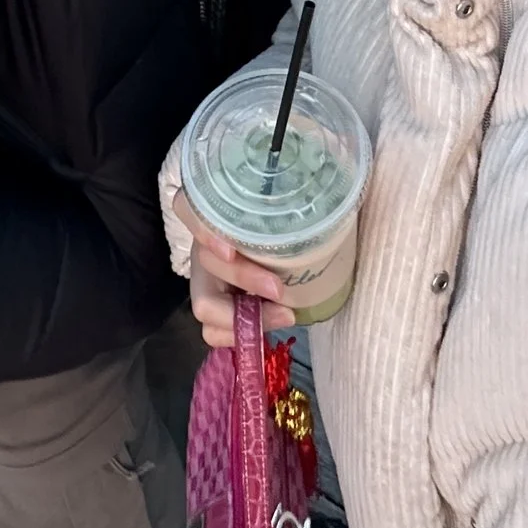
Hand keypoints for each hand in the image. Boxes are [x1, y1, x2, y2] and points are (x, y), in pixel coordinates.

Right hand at [175, 189, 293, 346]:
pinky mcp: (215, 309)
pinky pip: (213, 332)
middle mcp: (203, 244)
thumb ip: (298, 197)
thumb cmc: (284, 220)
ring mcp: (206, 280)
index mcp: (214, 212)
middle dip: (243, 279)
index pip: (187, 208)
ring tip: (285, 314)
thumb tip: (341, 192)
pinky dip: (240, 334)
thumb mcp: (286, 203)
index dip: (203, 229)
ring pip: (204, 305)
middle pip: (204, 263)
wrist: (277, 250)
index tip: (232, 249)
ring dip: (242, 317)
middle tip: (281, 290)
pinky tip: (270, 324)